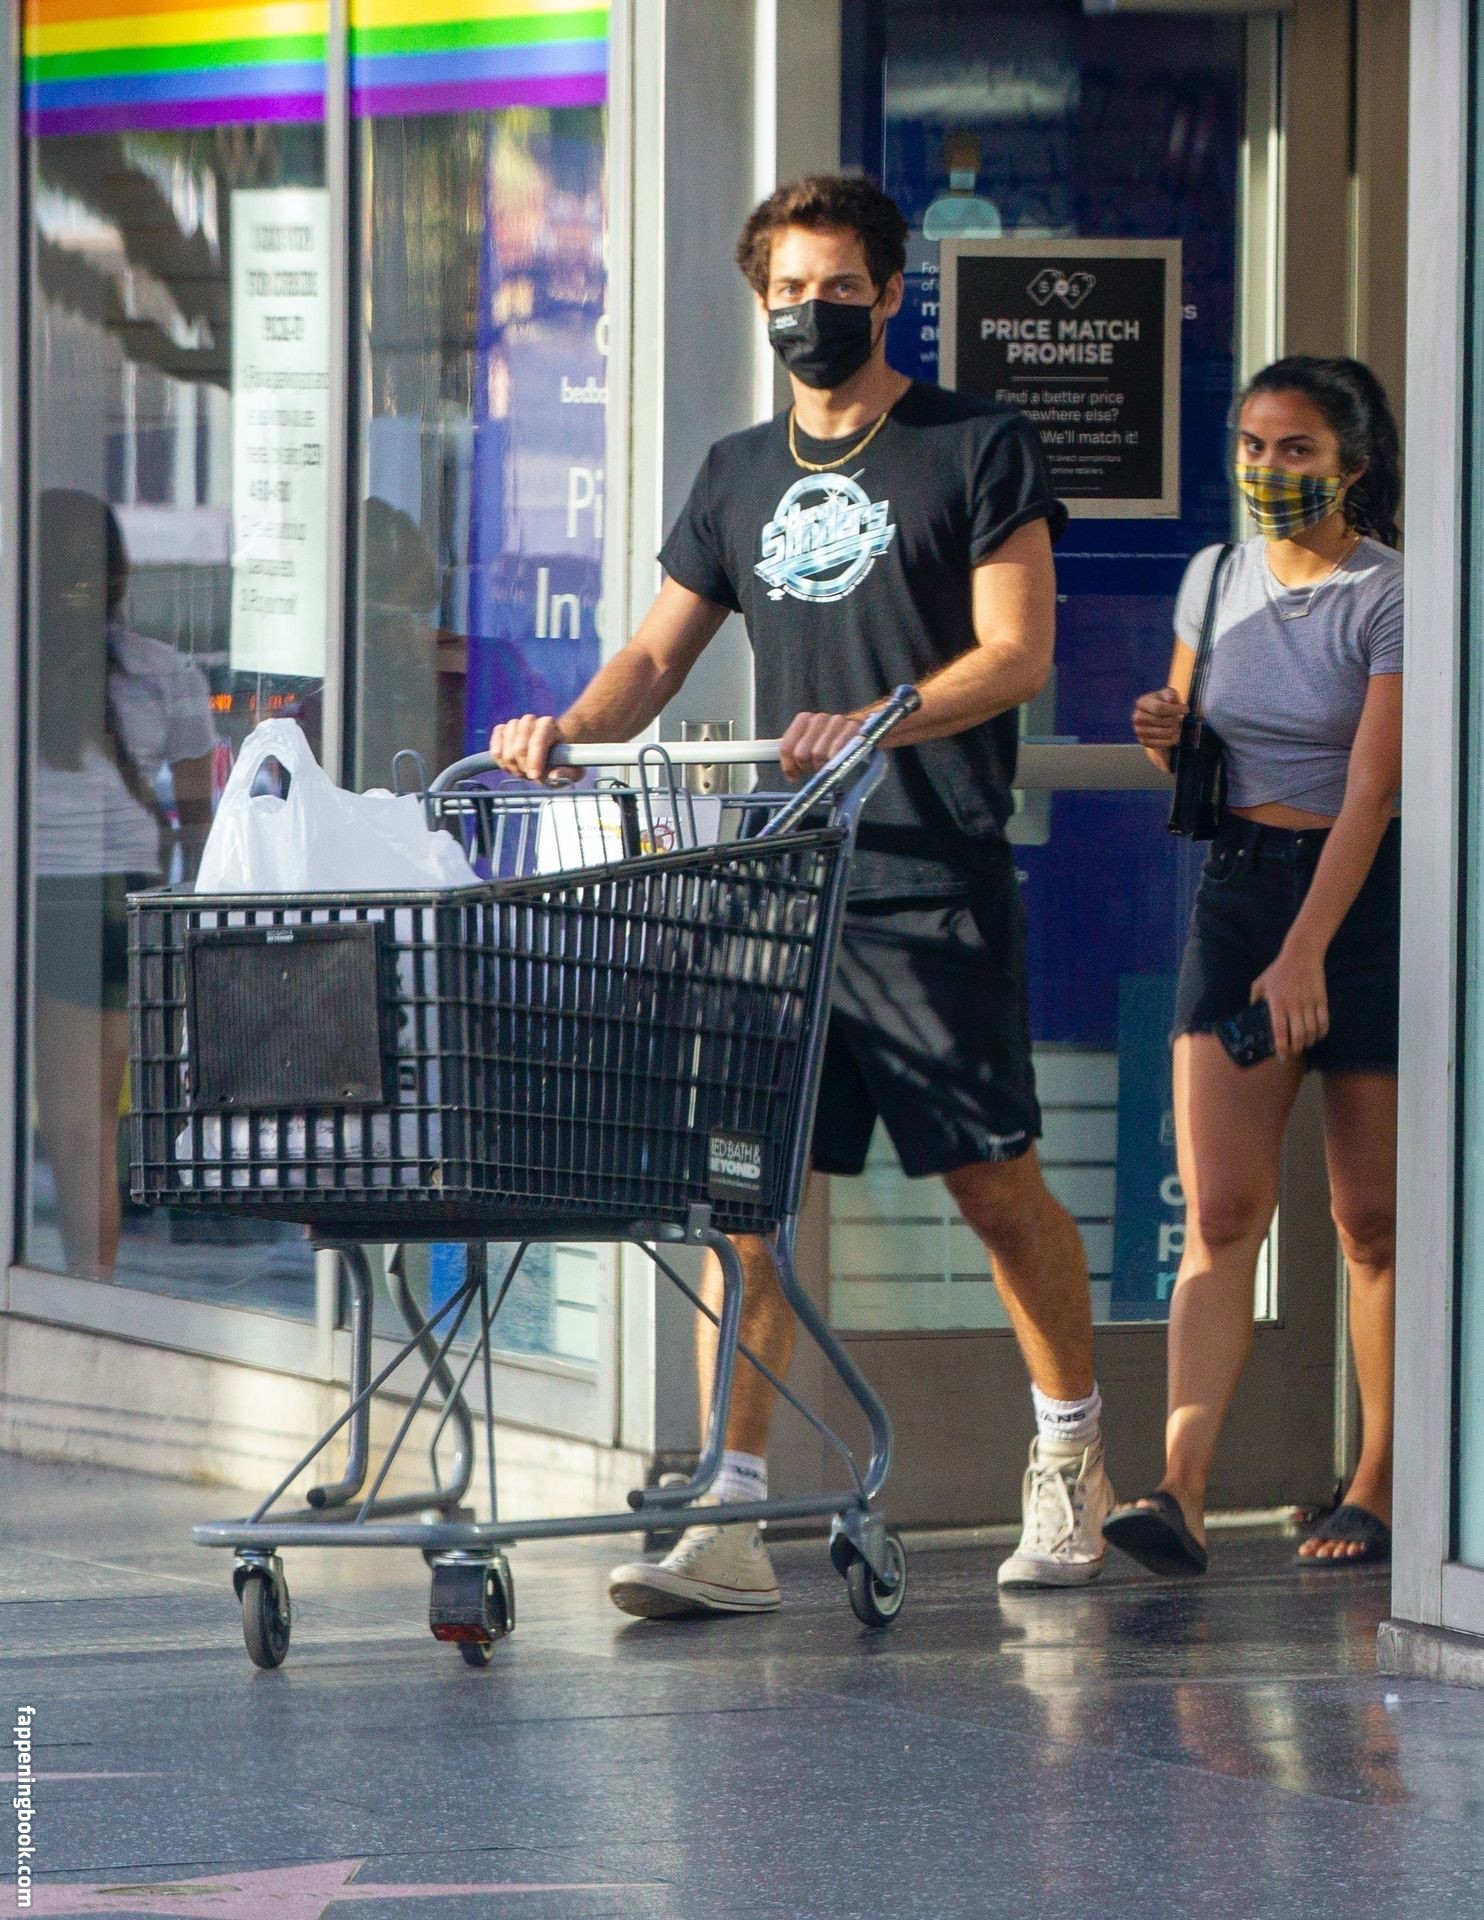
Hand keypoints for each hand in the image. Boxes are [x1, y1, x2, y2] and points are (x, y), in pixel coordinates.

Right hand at [487, 713, 574, 784]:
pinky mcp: (501, 730)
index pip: (537, 741)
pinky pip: (494, 746)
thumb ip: (567, 774)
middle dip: (523, 767)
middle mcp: (531, 720)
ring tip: (522, 771)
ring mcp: (514, 724)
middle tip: (530, 776)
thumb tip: (554, 775)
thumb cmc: (561, 761)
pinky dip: (500, 760)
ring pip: (505, 748)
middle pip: (519, 747)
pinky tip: (509, 765)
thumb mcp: (573, 771)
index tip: (535, 776)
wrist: (549, 752)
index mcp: (549, 725)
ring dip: (512, 766)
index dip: (534, 760)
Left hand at [778, 711, 865, 782]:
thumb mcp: (812, 746)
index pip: (787, 747)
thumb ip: (796, 754)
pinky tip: (838, 766)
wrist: (865, 732)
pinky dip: (835, 763)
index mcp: (804, 719)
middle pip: (801, 754)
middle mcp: (819, 718)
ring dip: (822, 768)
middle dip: (806, 768)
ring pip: (819, 755)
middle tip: (814, 772)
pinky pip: (837, 752)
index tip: (794, 776)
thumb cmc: (834, 744)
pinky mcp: (853, 728)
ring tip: (828, 769)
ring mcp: (837, 722)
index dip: (789, 766)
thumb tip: (791, 775)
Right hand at [1132, 686, 1185, 753]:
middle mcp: (1137, 717)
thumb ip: (1171, 694)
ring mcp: (1139, 730)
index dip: (1175, 710)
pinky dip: (1172, 739)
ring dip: (1175, 730)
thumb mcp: (1168, 694)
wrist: (1156, 716)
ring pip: (1166, 733)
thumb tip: (1171, 701)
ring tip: (1175, 725)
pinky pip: (1164, 743)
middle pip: (1164, 721)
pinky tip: (1173, 734)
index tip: (1186, 709)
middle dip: (1176, 720)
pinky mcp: (1144, 741)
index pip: (1159, 708)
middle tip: (1178, 718)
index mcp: (1142, 702)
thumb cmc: (1164, 703)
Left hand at [1251, 940, 1328, 1060]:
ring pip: (1312, 1030)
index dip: (1281, 1046)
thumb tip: (1251, 1014)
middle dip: (1296, 1048)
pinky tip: (1317, 1035)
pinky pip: (1324, 1021)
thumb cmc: (1278, 970)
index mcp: (1277, 1002)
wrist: (1301, 954)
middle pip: (1298, 1035)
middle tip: (1293, 1052)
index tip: (1281, 1056)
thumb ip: (1254, 1000)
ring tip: (1304, 1045)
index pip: (1280, 1030)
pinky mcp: (1322, 999)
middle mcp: (1294, 1004)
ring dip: (1309, 1042)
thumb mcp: (1260, 983)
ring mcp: (1309, 1002)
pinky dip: (1322, 1032)